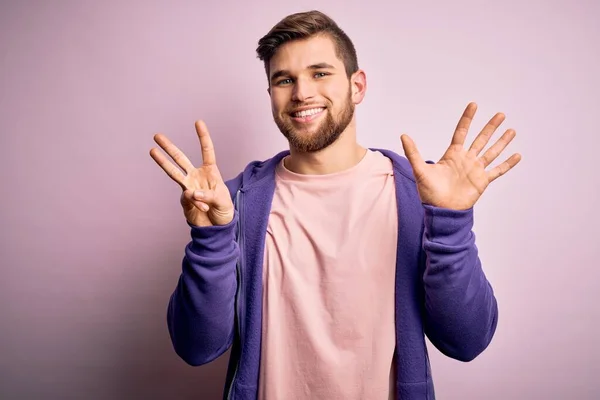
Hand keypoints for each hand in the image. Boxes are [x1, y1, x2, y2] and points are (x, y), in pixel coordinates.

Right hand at [150, 120, 233, 226]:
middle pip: (181, 159)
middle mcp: (196, 176)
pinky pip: (187, 200)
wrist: (218, 228)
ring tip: (152, 150)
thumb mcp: (222, 201)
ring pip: (173, 172)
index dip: (203, 137)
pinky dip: (197, 204)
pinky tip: (204, 209)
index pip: (206, 151)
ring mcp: (188, 187)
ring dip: (162, 162)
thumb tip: (190, 193)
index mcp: (210, 172)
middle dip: (169, 147)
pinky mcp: (184, 201)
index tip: (198, 122)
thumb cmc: (224, 210)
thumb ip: (208, 196)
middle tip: (157, 136)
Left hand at [400, 102, 521, 209]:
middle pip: (480, 139)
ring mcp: (475, 170)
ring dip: (501, 141)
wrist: (441, 210)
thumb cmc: (429, 192)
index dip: (467, 119)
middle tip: (501, 114)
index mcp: (452, 154)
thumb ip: (413, 153)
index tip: (474, 105)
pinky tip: (517, 155)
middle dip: (490, 127)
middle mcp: (466, 160)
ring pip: (491, 151)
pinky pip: (498, 170)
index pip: (462, 132)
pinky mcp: (483, 181)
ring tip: (511, 130)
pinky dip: (507, 163)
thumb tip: (403, 135)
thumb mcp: (420, 170)